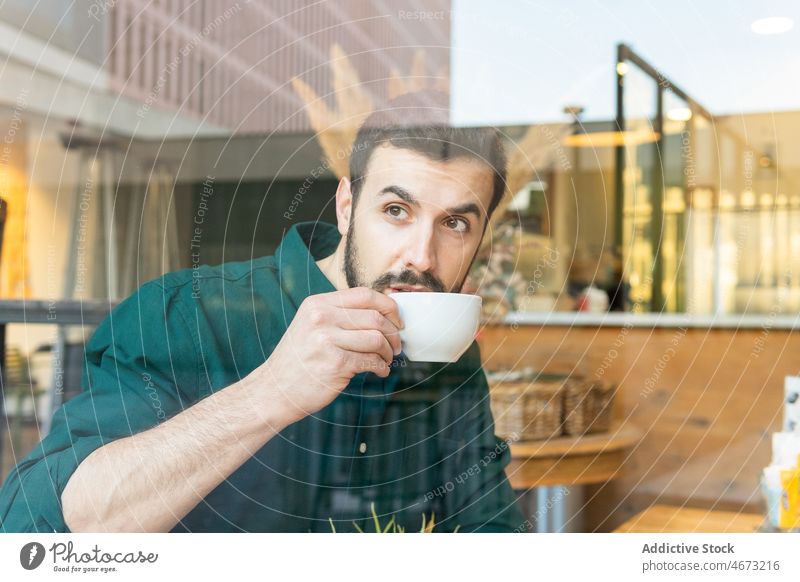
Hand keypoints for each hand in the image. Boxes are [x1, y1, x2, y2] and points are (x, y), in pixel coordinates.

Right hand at [251, 287, 402, 422]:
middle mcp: (321, 317)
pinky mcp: (335, 363)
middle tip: (396, 345)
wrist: (274, 390)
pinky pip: (371, 361)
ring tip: (386, 360)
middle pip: (376, 317)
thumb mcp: (311, 325)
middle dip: (393, 333)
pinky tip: (379, 371)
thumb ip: (339, 315)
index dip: (389, 307)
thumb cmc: (299, 360)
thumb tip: (381, 314)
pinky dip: (382, 367)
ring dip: (388, 352)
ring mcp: (327, 340)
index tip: (397, 321)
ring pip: (377, 339)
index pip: (365, 295)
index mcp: (317, 303)